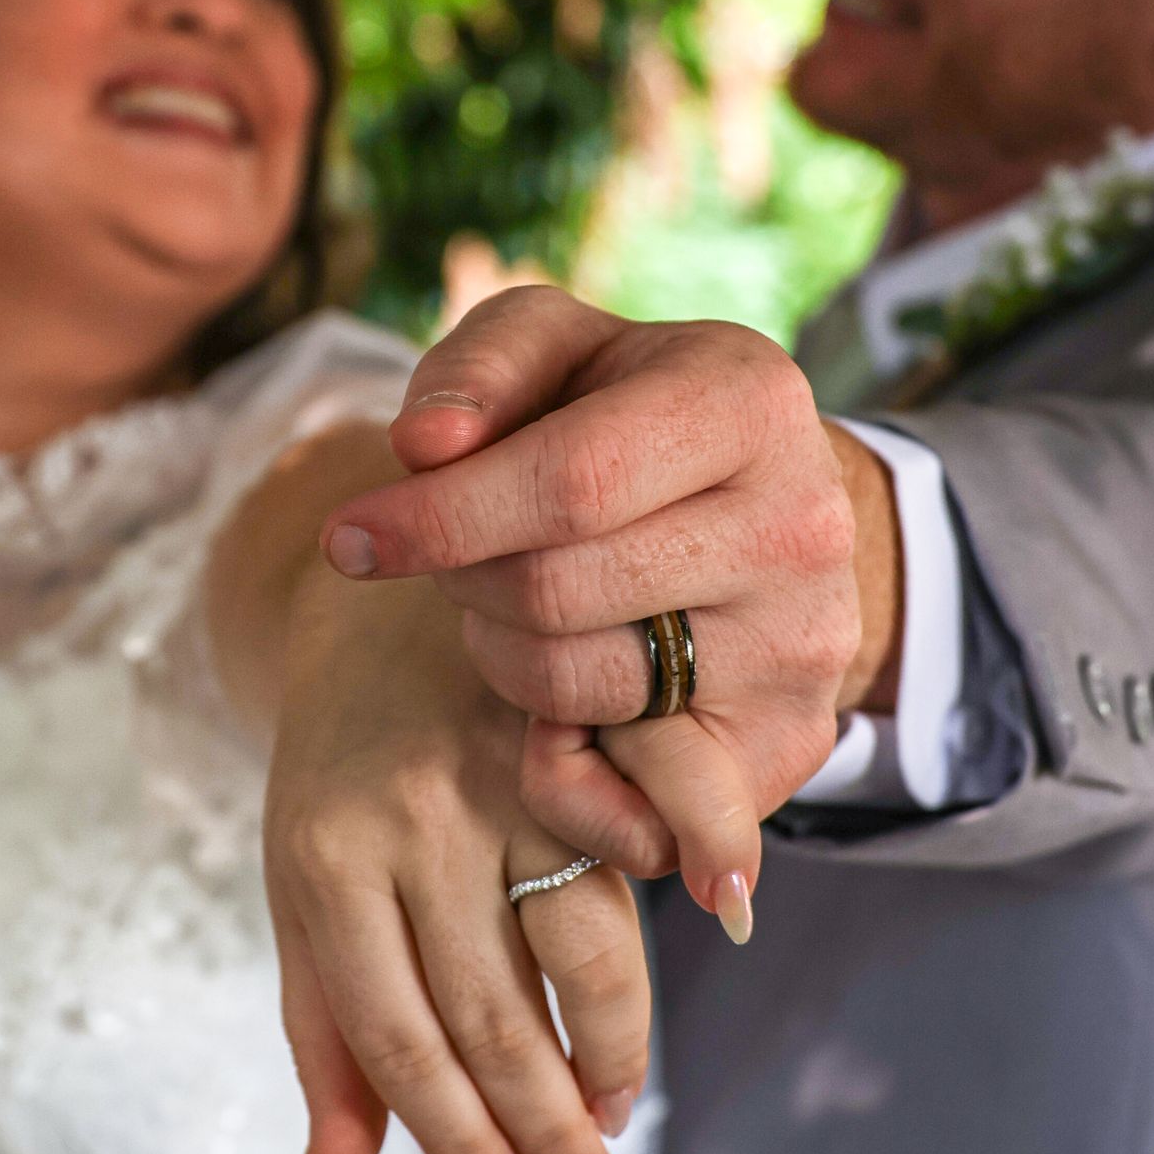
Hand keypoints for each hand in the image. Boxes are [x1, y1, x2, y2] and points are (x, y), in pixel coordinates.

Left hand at [264, 552, 650, 1153]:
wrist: (381, 596)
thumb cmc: (341, 776)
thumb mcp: (305, 895)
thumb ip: (323, 1041)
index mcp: (322, 863)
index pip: (397, 1036)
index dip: (457, 1138)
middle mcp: (411, 820)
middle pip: (489, 1010)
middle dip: (542, 1125)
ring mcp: (502, 775)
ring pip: (577, 950)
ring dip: (608, 1054)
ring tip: (616, 1123)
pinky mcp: (581, 737)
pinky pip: (637, 867)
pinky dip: (653, 951)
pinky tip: (650, 1021)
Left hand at [316, 293, 893, 897]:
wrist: (766, 509)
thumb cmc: (631, 418)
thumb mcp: (558, 349)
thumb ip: (481, 366)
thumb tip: (424, 447)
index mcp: (749, 403)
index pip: (571, 483)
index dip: (440, 519)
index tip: (348, 539)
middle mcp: (801, 526)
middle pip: (559, 592)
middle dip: (465, 583)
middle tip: (455, 566)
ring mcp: (804, 646)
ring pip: (580, 689)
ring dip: (502, 656)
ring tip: (518, 613)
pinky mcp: (792, 744)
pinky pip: (632, 804)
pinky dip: (563, 771)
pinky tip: (562, 711)